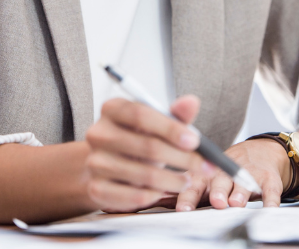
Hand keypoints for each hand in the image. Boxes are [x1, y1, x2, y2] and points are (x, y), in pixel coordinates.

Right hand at [84, 95, 215, 212]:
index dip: (170, 128)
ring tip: (187, 180)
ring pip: (143, 175)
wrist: (104, 164)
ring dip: (173, 180)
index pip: (140, 114)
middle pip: (146, 146)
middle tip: (204, 166)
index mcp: (112, 109)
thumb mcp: (154, 124)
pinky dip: (154, 195)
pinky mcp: (96, 188)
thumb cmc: (134, 140)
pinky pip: (133, 196)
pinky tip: (164, 191)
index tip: (195, 141)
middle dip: (182, 158)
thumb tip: (192, 102)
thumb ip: (174, 114)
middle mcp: (98, 133)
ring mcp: (94, 162)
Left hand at [175, 138, 289, 211]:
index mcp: (207, 174)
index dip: (188, 195)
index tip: (182, 208)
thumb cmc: (224, 171)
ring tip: (236, 202)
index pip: (194, 183)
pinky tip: (269, 209)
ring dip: (239, 193)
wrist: (260, 152)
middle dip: (217, 191)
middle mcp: (226, 172)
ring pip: (243, 183)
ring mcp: (248, 174)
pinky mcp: (268, 178)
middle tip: (215, 201)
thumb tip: (155, 200)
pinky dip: (270, 200)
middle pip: (219, 181)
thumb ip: (186, 190)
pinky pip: (271, 190)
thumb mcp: (206, 177)